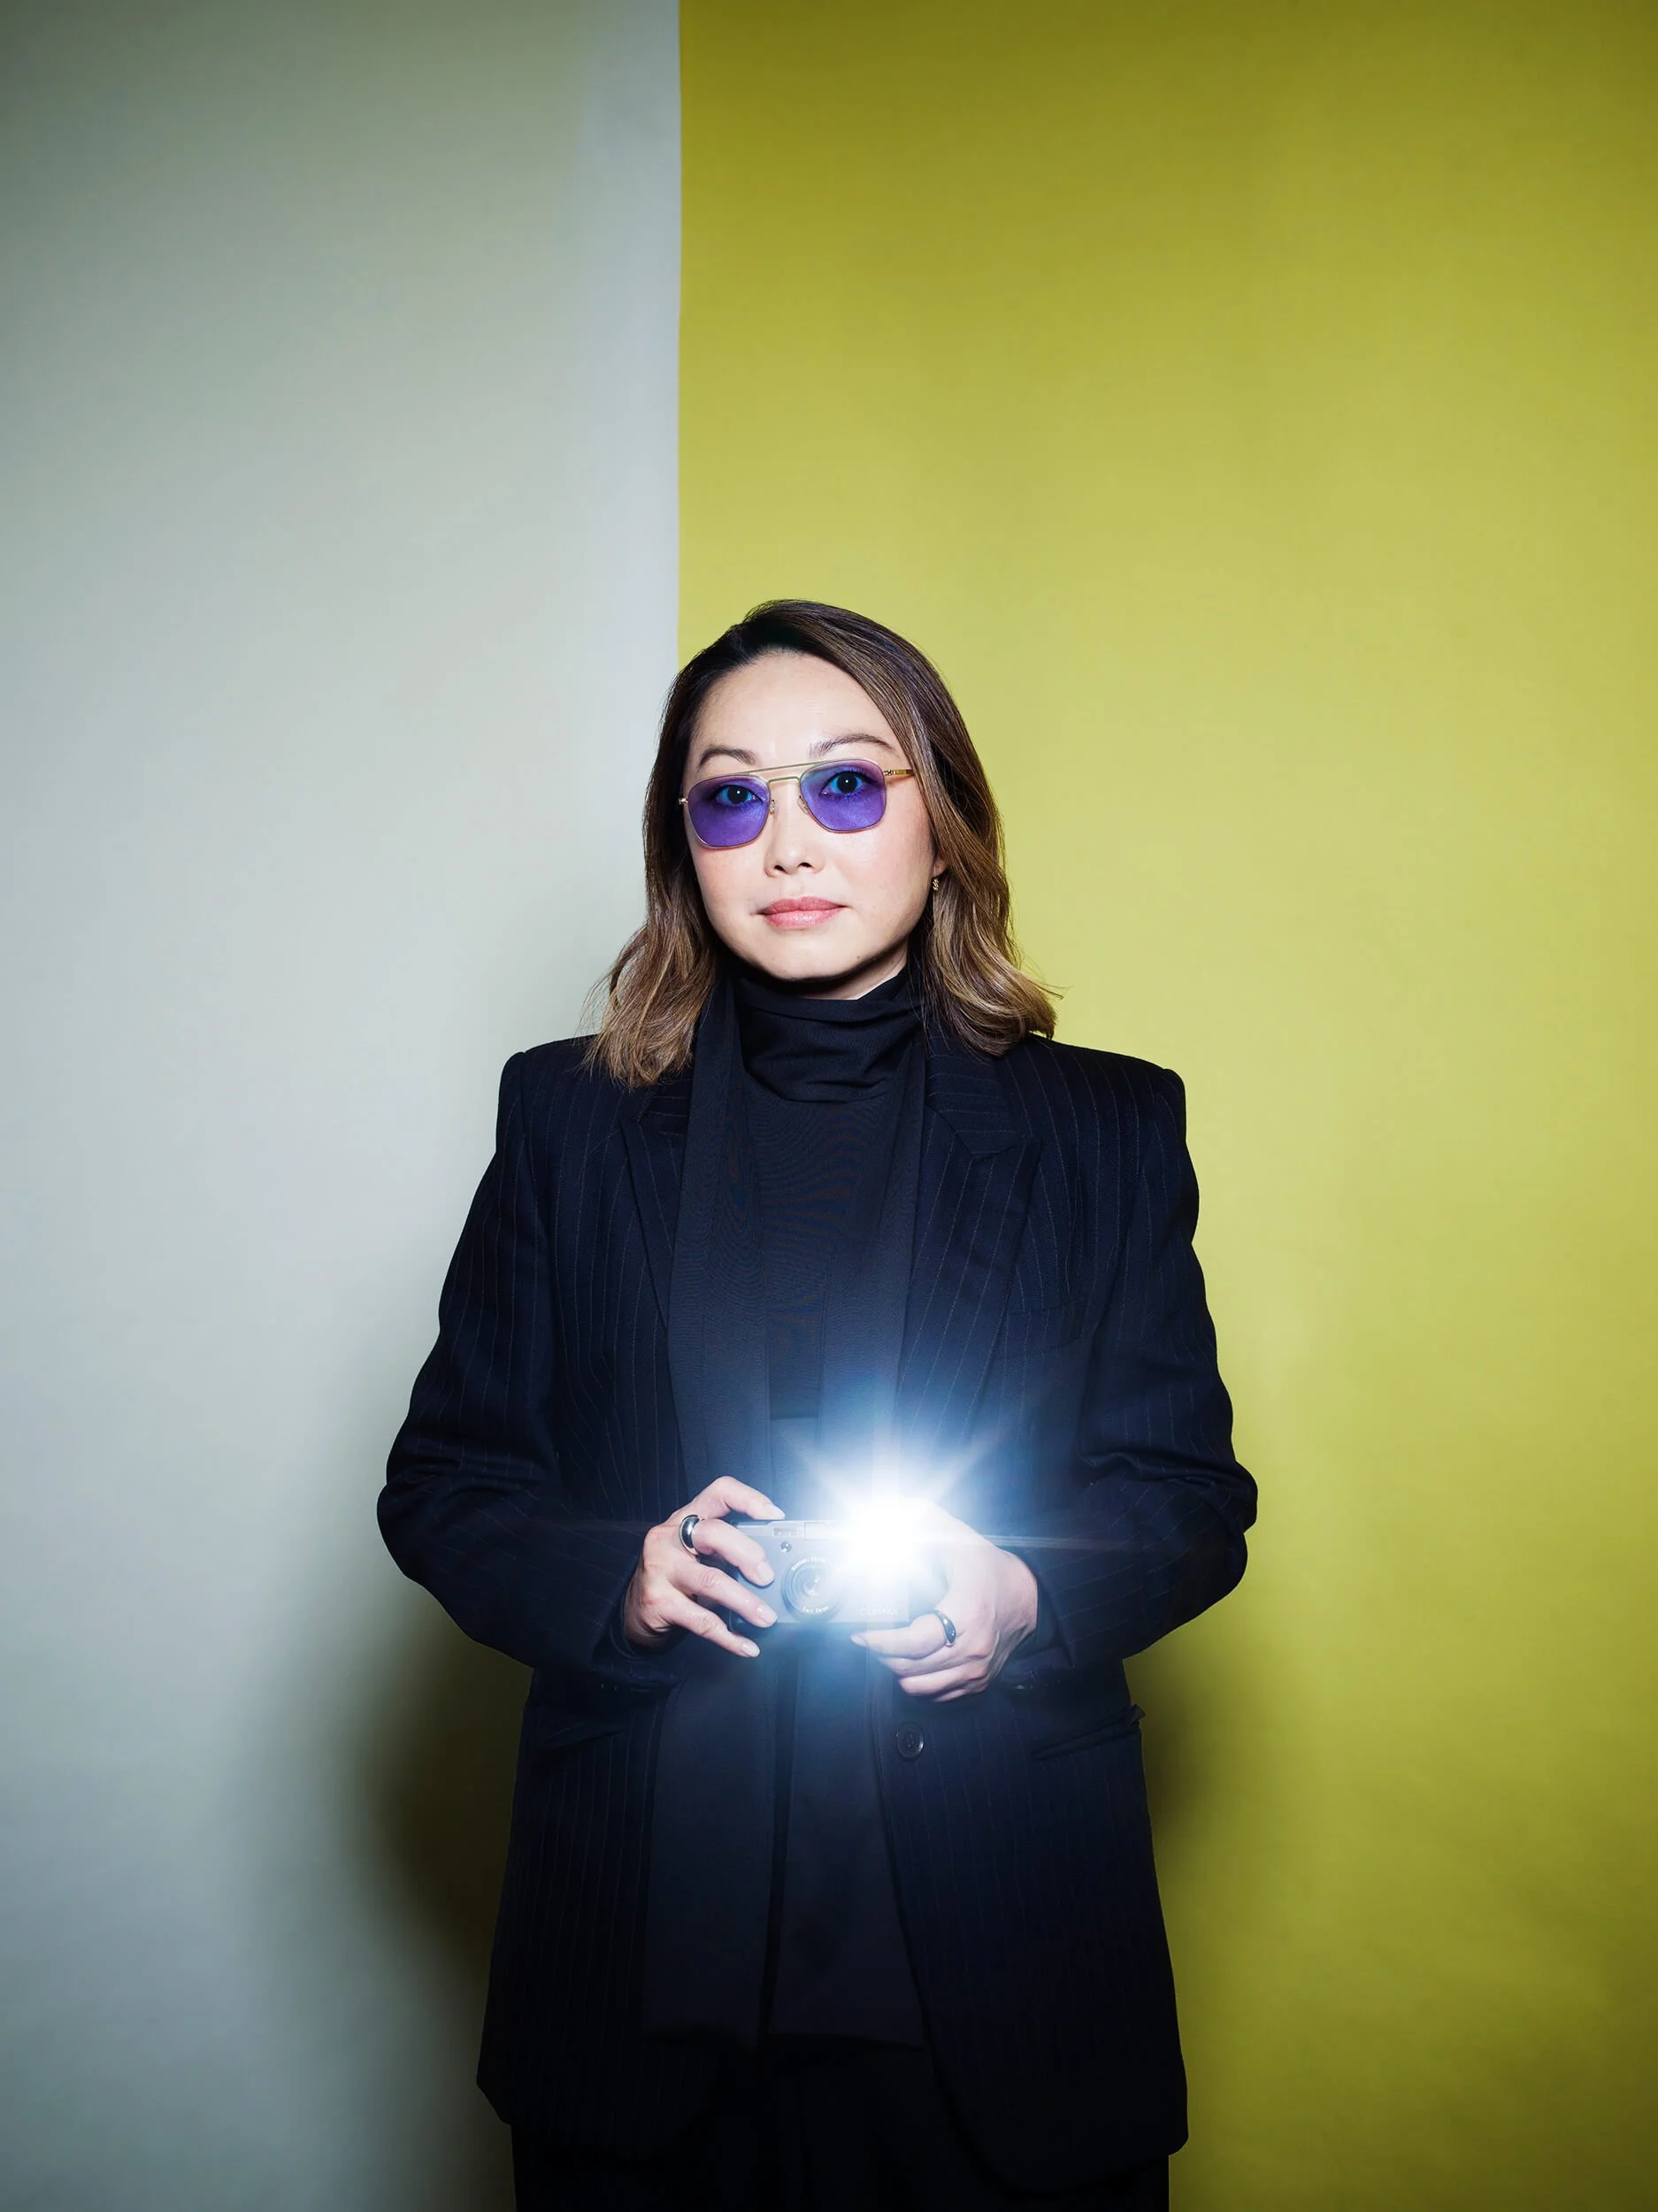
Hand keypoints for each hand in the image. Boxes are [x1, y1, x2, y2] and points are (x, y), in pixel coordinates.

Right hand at [622, 1477, 783, 1657]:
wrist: (633, 1607)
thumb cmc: (676, 1575)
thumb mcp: (698, 1553)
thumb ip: (727, 1551)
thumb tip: (773, 1572)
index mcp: (687, 1518)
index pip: (718, 1492)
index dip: (749, 1499)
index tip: (775, 1515)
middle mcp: (670, 1537)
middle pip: (714, 1534)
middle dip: (748, 1554)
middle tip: (767, 1576)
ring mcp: (661, 1569)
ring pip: (710, 1581)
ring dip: (744, 1601)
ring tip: (766, 1617)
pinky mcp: (658, 1602)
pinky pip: (700, 1620)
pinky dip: (728, 1636)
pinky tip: (746, 1645)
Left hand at [853, 1504, 1039, 1700]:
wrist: (1029, 1597)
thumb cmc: (991, 1568)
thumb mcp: (957, 1538)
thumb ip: (923, 1520)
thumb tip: (892, 1511)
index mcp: (966, 1613)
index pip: (915, 1642)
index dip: (882, 1643)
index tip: (862, 1636)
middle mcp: (972, 1647)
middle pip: (911, 1667)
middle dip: (882, 1655)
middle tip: (871, 1640)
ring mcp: (976, 1669)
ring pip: (919, 1686)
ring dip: (897, 1671)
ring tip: (889, 1652)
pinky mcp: (978, 1681)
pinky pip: (938, 1695)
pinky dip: (919, 1682)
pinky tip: (912, 1663)